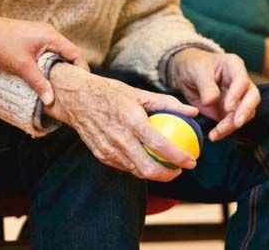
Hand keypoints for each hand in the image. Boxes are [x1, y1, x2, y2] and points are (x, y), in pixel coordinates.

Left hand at [0, 17, 88, 104]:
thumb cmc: (2, 43)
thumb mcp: (22, 66)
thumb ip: (38, 83)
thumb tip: (51, 101)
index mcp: (51, 37)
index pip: (75, 53)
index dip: (82, 69)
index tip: (83, 85)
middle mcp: (49, 34)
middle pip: (68, 54)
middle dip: (71, 71)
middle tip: (73, 89)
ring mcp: (41, 35)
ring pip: (57, 54)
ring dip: (59, 68)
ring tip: (60, 86)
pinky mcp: (33, 39)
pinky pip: (47, 53)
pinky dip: (49, 64)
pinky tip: (45, 76)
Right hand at [45, 63, 198, 181]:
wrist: (75, 99)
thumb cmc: (109, 93)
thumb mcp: (138, 93)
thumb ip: (167, 103)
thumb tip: (193, 112)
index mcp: (131, 119)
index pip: (159, 145)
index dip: (179, 157)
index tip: (191, 161)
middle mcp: (119, 138)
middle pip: (148, 168)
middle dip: (169, 174)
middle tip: (180, 169)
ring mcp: (108, 149)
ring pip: (137, 171)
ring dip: (154, 173)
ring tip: (166, 166)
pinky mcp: (101, 155)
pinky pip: (124, 167)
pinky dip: (138, 166)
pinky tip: (146, 159)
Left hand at [169, 48, 260, 140]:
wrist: (186, 74)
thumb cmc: (194, 66)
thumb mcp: (197, 71)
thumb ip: (206, 86)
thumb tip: (211, 102)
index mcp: (234, 66)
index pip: (242, 80)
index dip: (237, 94)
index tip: (228, 106)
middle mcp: (241, 82)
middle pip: (252, 97)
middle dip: (245, 111)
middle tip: (236, 123)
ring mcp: (238, 97)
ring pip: (244, 113)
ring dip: (233, 125)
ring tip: (218, 132)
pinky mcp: (230, 111)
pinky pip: (232, 122)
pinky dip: (225, 130)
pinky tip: (215, 135)